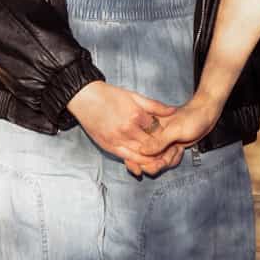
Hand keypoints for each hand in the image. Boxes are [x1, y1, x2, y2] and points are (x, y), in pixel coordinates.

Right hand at [67, 82, 182, 176]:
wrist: (86, 98)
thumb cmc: (109, 95)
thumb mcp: (134, 96)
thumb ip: (154, 105)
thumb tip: (173, 110)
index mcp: (136, 115)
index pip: (158, 131)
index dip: (167, 135)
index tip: (173, 137)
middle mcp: (128, 130)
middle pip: (151, 146)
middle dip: (162, 150)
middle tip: (171, 153)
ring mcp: (118, 140)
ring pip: (140, 156)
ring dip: (152, 160)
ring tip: (161, 161)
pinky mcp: (109, 147)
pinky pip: (127, 158)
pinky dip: (137, 163)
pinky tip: (144, 164)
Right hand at [140, 93, 222, 157]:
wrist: (205, 115)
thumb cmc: (191, 117)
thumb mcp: (175, 129)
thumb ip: (159, 141)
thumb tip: (142, 151)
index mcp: (149, 128)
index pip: (138, 147)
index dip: (142, 159)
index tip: (152, 164)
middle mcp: (153, 136)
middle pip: (145, 159)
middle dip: (157, 163)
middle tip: (167, 158)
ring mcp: (161, 143)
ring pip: (157, 162)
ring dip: (168, 160)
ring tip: (177, 149)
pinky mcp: (169, 148)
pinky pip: (167, 161)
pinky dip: (174, 159)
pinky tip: (180, 150)